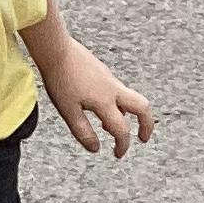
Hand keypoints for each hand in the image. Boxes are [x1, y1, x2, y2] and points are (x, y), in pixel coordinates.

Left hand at [45, 41, 153, 157]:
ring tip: (110, 127)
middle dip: (147, 125)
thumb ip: (83, 132)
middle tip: (142, 138)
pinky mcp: (104, 73)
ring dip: (128, 116)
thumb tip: (96, 148)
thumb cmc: (60, 78)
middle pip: (142, 107)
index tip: (117, 154)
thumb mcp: (68, 111)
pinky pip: (118, 91)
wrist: (55, 48)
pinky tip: (98, 108)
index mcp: (105, 102)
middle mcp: (113, 89)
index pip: (121, 130)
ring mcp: (110, 79)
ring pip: (130, 99)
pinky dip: (116, 105)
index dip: (122, 145)